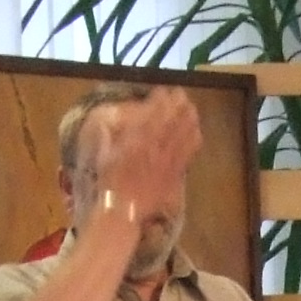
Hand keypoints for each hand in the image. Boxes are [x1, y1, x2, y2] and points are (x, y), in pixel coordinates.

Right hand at [83, 88, 195, 230]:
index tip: (162, 91)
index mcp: (135, 141)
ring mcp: (167, 161)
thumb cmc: (109, 184)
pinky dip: (193, 140)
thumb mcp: (102, 156)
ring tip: (192, 108)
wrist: (123, 210)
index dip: (159, 102)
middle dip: (177, 106)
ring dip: (188, 119)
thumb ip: (106, 137)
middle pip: (170, 122)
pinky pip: (188, 153)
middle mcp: (154, 148)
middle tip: (181, 94)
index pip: (151, 116)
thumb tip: (107, 123)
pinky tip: (197, 131)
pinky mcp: (175, 173)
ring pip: (182, 135)